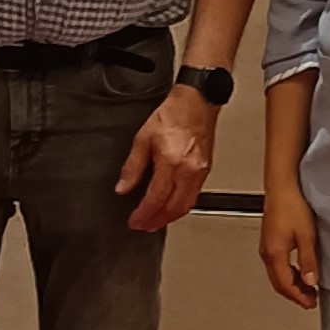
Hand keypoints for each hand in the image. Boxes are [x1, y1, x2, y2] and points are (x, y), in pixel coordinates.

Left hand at [115, 85, 215, 231]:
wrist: (196, 102)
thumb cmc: (173, 115)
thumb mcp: (143, 138)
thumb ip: (132, 166)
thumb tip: (123, 187)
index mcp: (171, 163)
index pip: (156, 198)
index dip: (144, 214)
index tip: (135, 221)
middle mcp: (188, 171)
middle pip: (173, 208)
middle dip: (157, 221)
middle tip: (143, 226)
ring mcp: (200, 172)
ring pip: (186, 206)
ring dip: (170, 217)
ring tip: (155, 221)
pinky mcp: (205, 171)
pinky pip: (194, 196)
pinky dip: (181, 206)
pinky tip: (172, 207)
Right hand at [259, 182, 319, 308]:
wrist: (282, 186)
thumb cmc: (291, 205)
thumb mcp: (306, 236)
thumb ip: (308, 261)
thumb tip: (311, 281)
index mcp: (274, 254)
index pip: (286, 285)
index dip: (299, 297)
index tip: (311, 303)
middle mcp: (267, 252)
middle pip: (279, 283)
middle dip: (294, 294)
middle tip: (309, 301)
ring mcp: (267, 246)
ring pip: (277, 275)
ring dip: (291, 284)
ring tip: (306, 288)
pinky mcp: (269, 240)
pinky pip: (276, 265)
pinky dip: (287, 273)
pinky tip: (297, 271)